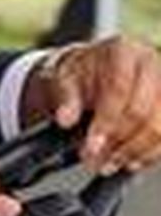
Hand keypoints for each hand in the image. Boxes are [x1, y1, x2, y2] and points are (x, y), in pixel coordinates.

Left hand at [22, 35, 160, 174]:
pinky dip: (149, 153)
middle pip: (142, 111)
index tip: (90, 147)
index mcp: (122, 51)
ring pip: (159, 127)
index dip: (105, 122)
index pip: (118, 90)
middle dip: (117, 142)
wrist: (94, 70)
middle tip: (94, 161)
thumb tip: (65, 119)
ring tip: (108, 164)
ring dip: (133, 152)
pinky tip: (129, 162)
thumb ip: (66, 98)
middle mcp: (150, 64)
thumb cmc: (81, 73)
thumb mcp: (64, 78)